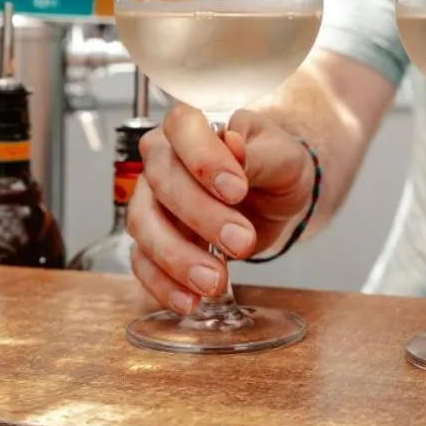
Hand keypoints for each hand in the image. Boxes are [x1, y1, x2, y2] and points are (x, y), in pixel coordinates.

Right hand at [127, 103, 314, 313]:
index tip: (236, 188)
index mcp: (194, 126)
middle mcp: (164, 158)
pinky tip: (189, 300)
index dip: (204, 158)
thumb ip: (257, 153)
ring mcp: (152, 199)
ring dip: (177, 257)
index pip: (182, 128)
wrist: (276, 196)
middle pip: (162, 181)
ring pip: (144, 225)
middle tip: (241, 240)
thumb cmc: (275, 164)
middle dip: (201, 216)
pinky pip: (142, 263)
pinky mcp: (153, 239)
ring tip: (215, 280)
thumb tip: (232, 145)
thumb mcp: (282, 155)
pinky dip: (162, 285)